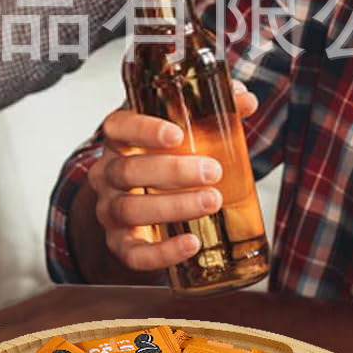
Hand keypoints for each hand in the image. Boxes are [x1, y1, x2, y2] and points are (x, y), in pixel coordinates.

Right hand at [89, 84, 257, 273]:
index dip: (143, 129)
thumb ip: (212, 114)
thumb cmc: (164, 163)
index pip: (118, 126)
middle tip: (212, 171)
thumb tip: (244, 99)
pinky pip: (133, 252)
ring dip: (173, 206)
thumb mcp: (184, 135)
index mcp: (120, 140)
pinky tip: (191, 244)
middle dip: (171, 171)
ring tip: (211, 201)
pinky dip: (162, 252)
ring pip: (129, 209)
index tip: (176, 134)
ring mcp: (110, 210)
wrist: (142, 208)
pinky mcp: (120, 243)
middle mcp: (107, 173)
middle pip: (127, 170)